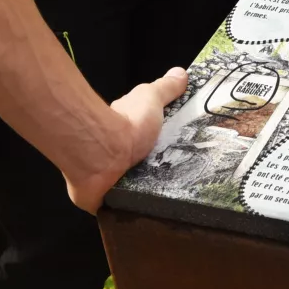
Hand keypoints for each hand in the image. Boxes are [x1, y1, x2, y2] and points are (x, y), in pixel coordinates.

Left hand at [64, 67, 188, 213]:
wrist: (103, 156)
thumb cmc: (128, 126)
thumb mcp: (151, 98)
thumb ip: (165, 88)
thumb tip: (181, 72)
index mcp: (127, 135)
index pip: (149, 142)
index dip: (163, 145)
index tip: (183, 152)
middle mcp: (117, 157)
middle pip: (145, 167)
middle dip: (160, 171)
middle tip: (184, 178)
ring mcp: (112, 182)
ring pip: (137, 189)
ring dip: (150, 192)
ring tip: (178, 201)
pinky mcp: (107, 203)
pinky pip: (127, 209)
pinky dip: (137, 211)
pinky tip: (155, 216)